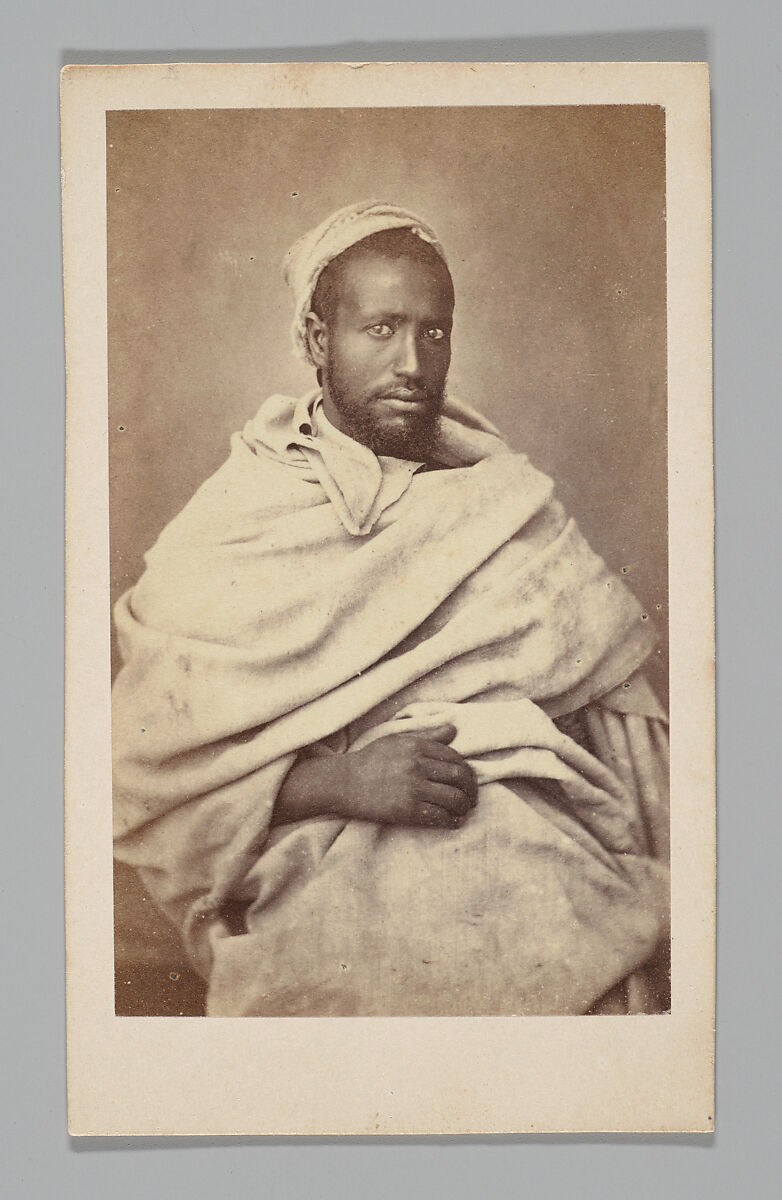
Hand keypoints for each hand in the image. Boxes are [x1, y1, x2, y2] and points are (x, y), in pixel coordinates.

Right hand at [340, 723, 477, 828]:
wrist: (344, 782)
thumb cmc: (370, 760)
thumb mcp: (397, 741)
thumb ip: (427, 737)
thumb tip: (453, 730)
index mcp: (417, 746)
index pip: (455, 757)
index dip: (466, 771)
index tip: (467, 780)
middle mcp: (418, 765)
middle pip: (460, 777)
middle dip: (471, 790)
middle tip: (471, 798)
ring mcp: (413, 788)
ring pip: (454, 798)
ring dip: (464, 807)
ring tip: (464, 811)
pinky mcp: (407, 810)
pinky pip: (440, 816)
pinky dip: (451, 821)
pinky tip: (453, 822)